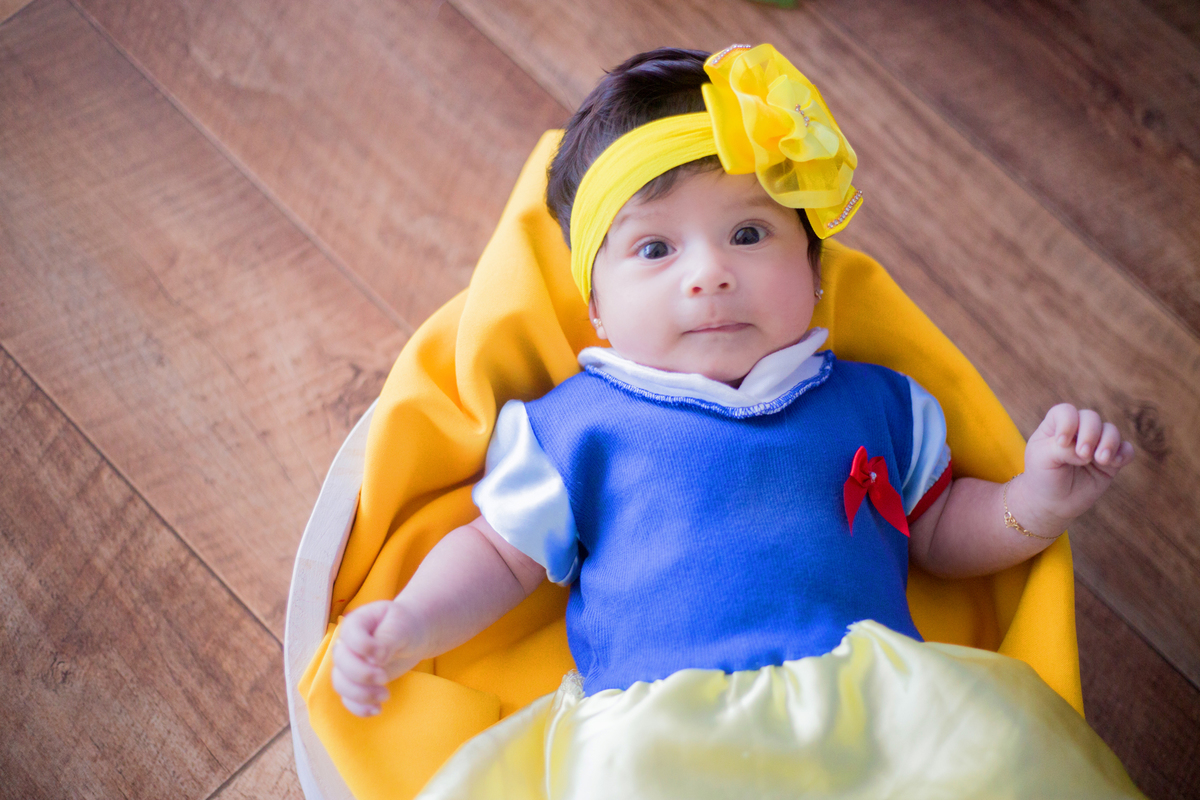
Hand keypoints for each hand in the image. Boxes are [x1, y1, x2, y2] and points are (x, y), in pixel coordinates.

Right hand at [331, 599, 428, 716]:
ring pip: (340, 683)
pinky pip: (348, 699)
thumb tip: (376, 659)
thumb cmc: (406, 626)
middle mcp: (347, 644)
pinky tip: (377, 709)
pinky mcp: (356, 682)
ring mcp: (349, 664)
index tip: (384, 655)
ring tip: (386, 696)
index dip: (364, 648)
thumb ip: (388, 639)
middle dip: (362, 674)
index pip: (349, 635)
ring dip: (361, 694)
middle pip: (341, 662)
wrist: (413, 636)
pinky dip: (359, 708)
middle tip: (384, 678)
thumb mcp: (401, 626)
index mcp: (356, 623)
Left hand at [1016, 403, 1134, 532]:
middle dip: (1090, 434)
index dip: (1068, 422)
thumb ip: (1063, 449)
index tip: (1061, 442)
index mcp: (1056, 425)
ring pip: (1111, 431)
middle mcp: (1078, 431)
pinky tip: (1114, 463)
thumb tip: (1088, 453)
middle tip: (1083, 454)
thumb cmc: (1043, 475)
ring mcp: (1096, 444)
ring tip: (1101, 460)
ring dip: (1108, 443)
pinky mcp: (1111, 461)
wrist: (1053, 502)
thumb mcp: (1042, 459)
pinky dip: (1124, 453)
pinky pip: (1126, 450)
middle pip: (1091, 417)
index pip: (1066, 411)